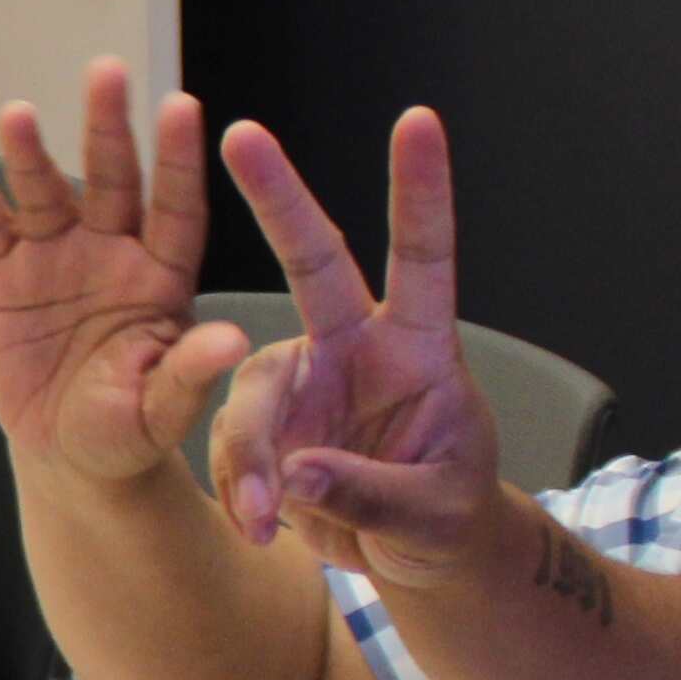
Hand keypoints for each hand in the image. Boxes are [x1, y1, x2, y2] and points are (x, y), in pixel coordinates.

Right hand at [0, 60, 254, 488]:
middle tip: (107, 72)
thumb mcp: (162, 412)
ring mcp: (55, 260)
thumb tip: (228, 340)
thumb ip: (190, 374)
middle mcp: (111, 254)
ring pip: (45, 195)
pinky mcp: (3, 279)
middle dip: (108, 126)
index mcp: (161, 277)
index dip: (178, 160)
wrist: (67, 456)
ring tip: (17, 113)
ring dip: (31, 154)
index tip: (184, 105)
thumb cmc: (128, 432)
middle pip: (112, 180)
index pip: (175, 209)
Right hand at [202, 110, 513, 587]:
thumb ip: (368, 491)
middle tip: (243, 135)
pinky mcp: (268, 421)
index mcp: (419, 348)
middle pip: (312, 260)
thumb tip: (296, 473)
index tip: (417, 123)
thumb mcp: (432, 512)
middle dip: (278, 194)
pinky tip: (262, 525)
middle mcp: (355, 346)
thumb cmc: (448, 515)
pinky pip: (232, 443)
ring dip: (249, 454)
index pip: (424, 257)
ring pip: (250, 388)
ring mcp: (305, 379)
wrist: (416, 557)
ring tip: (265, 519)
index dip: (421, 192)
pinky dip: (242, 486)